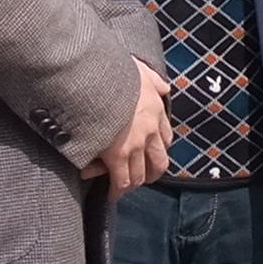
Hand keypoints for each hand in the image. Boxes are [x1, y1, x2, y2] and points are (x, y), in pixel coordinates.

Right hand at [81, 60, 172, 196]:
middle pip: (159, 161)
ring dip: (134, 183)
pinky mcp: (116, 156)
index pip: (165, 137)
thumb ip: (153, 79)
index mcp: (156, 109)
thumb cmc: (112, 72)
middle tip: (143, 177)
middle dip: (152, 172)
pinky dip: (117, 190)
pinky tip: (111, 194)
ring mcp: (135, 145)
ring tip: (124, 188)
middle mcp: (150, 131)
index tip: (152, 152)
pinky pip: (120, 181)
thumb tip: (164, 87)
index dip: (159, 148)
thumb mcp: (140, 69)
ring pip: (141, 174)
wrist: (96, 79)